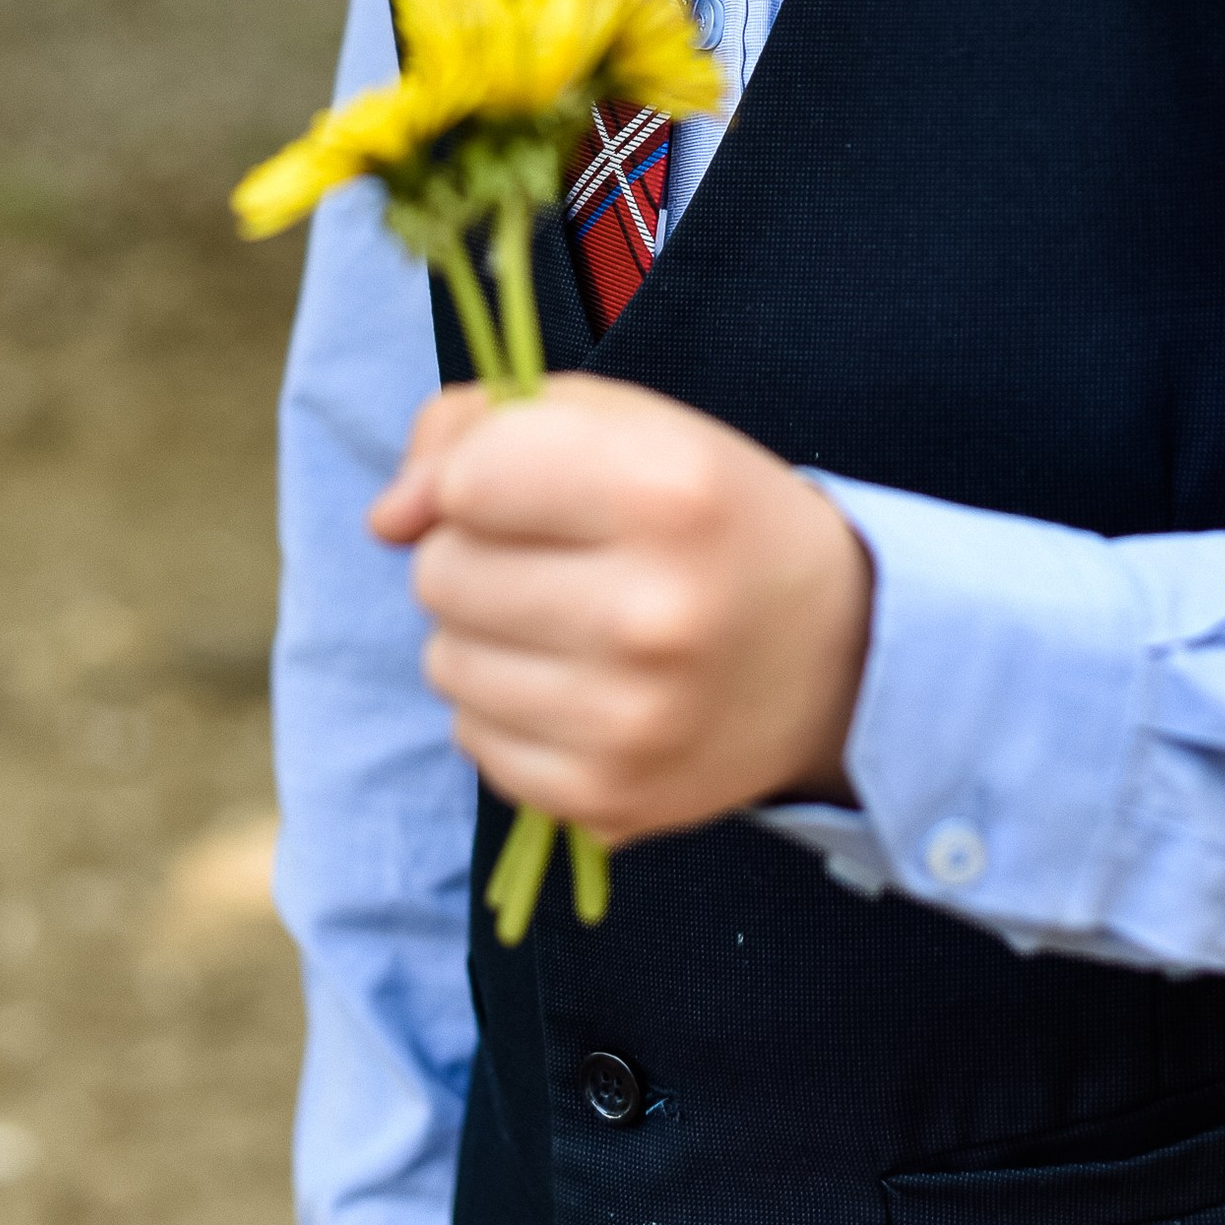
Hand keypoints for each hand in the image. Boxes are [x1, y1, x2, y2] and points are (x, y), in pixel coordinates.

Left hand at [370, 373, 873, 843]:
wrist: (838, 657)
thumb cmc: (712, 518)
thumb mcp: (626, 424)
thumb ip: (485, 426)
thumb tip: (386, 516)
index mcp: (665, 493)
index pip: (470, 479)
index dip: (471, 475)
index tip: (517, 484)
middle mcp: (651, 613)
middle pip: (441, 574)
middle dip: (473, 554)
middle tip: (555, 560)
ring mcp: (628, 722)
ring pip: (443, 662)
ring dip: (482, 634)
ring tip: (567, 623)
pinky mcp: (606, 799)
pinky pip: (473, 740)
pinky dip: (504, 710)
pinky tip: (576, 687)